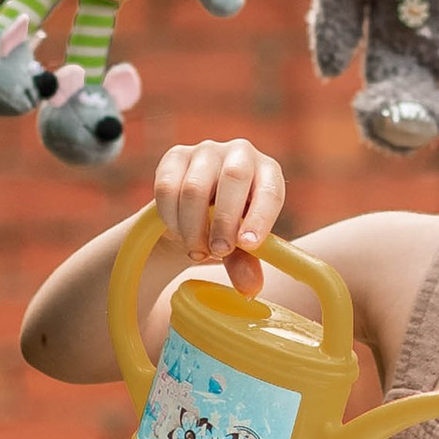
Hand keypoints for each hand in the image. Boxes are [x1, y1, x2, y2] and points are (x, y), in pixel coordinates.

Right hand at [154, 137, 284, 296]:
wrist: (191, 214)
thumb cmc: (227, 228)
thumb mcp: (239, 247)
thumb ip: (245, 263)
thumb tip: (249, 288)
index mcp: (268, 173)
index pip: (270, 191)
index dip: (260, 218)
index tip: (248, 245)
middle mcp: (241, 153)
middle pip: (234, 178)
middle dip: (224, 221)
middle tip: (217, 252)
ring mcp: (206, 150)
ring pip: (195, 188)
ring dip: (193, 227)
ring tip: (196, 250)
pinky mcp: (175, 155)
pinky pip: (167, 187)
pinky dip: (172, 218)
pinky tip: (179, 233)